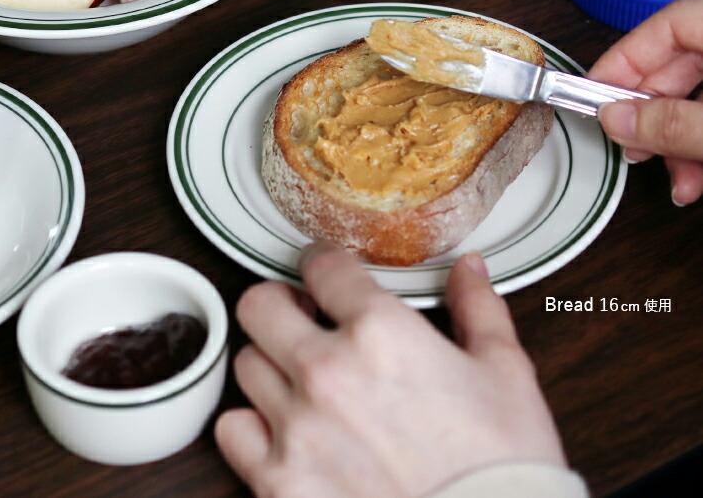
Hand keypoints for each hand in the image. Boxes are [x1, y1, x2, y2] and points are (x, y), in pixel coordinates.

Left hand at [215, 245, 564, 497]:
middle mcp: (328, 372)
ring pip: (246, 363)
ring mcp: (297, 429)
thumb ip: (478, 308)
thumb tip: (468, 269)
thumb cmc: (500, 467)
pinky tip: (285, 428)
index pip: (321, 266)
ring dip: (272, 361)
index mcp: (381, 332)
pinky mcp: (279, 484)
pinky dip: (252, 423)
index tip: (326, 271)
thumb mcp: (505, 373)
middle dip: (281, 302)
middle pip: (260, 304)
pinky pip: (233, 430)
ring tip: (301, 375)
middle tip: (304, 315)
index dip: (323, 261)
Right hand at [589, 0, 702, 205]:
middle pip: (680, 66)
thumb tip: (615, 119)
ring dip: (675, 140)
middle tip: (628, 142)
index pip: (670, 24)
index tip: (596, 94)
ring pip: (698, 99)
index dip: (627, 57)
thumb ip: (671, 124)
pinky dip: (700, 147)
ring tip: (670, 176)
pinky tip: (693, 181)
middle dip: (650, 112)